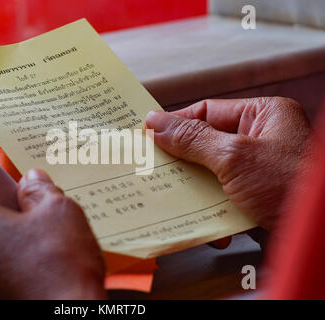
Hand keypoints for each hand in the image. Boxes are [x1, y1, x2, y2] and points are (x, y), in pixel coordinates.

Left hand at [0, 169, 105, 298]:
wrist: (65, 319)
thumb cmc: (56, 270)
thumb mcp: (56, 211)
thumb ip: (39, 190)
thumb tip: (32, 181)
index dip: (0, 199)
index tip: (18, 203)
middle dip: (1, 227)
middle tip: (34, 231)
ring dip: (3, 253)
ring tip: (37, 257)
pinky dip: (2, 277)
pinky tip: (31, 277)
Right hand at [145, 97, 310, 233]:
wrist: (319, 238)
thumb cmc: (292, 186)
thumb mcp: (234, 156)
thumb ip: (192, 139)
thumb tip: (155, 123)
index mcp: (263, 116)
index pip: (207, 112)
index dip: (175, 124)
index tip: (147, 134)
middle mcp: (262, 140)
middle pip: (206, 145)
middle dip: (183, 163)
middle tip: (154, 169)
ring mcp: (259, 172)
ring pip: (212, 175)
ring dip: (196, 192)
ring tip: (176, 200)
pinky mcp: (257, 199)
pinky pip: (224, 199)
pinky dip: (213, 214)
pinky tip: (211, 227)